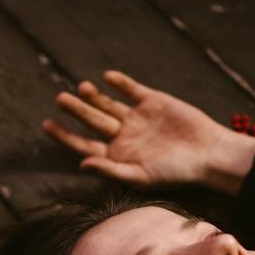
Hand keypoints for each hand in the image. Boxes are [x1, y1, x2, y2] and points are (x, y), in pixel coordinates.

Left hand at [42, 70, 254, 194]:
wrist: (209, 154)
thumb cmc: (175, 173)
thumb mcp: (140, 176)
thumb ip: (110, 170)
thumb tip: (81, 165)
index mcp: (117, 155)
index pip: (83, 145)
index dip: (64, 136)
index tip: (46, 125)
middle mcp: (124, 136)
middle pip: (93, 121)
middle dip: (76, 110)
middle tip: (60, 99)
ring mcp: (137, 118)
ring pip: (108, 104)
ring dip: (94, 96)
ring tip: (81, 87)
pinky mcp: (153, 101)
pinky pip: (131, 90)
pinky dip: (119, 83)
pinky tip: (108, 77)